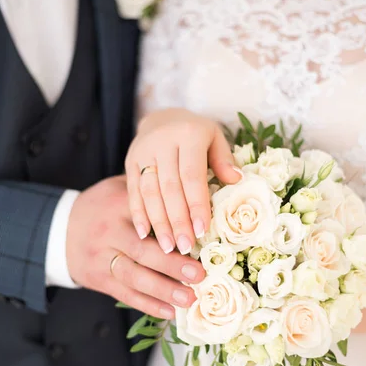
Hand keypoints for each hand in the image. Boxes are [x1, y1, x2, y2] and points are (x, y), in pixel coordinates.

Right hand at [66, 176, 204, 318]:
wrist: (59, 228)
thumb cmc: (102, 205)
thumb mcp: (120, 187)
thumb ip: (149, 189)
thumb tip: (192, 189)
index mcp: (119, 205)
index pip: (149, 217)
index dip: (174, 229)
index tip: (199, 239)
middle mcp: (109, 233)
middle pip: (143, 251)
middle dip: (173, 266)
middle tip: (200, 275)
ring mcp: (102, 258)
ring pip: (134, 277)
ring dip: (163, 290)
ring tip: (189, 299)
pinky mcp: (99, 279)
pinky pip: (125, 294)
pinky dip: (148, 305)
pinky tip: (170, 312)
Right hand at [125, 108, 241, 253]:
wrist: (162, 117)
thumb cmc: (196, 133)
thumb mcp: (215, 137)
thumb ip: (224, 158)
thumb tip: (236, 180)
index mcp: (188, 134)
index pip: (192, 175)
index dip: (197, 204)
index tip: (202, 231)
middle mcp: (162, 142)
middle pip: (169, 188)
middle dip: (178, 220)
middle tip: (185, 247)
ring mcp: (142, 152)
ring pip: (149, 192)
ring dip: (158, 222)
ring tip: (168, 248)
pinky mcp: (129, 162)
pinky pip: (133, 191)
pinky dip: (139, 214)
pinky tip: (145, 234)